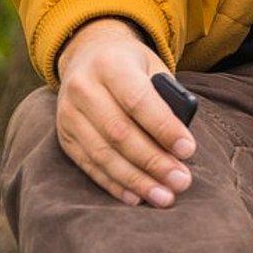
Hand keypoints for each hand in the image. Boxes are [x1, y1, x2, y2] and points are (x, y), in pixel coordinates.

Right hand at [55, 18, 196, 207]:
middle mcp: (83, 88)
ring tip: (163, 197)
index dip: (164, 128)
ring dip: (136, 180)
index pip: (138, 101)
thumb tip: (180, 146)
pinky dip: (114, 184)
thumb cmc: (133, 67)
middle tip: (181, 182)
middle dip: (153, 161)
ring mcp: (68, 114)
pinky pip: (89, 166)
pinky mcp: (64, 137)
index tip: (189, 150)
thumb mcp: (153, 68)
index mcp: (110, 65)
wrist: (89, 55)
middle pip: (119, 132)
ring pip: (102, 154)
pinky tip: (136, 197)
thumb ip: (167, 99)